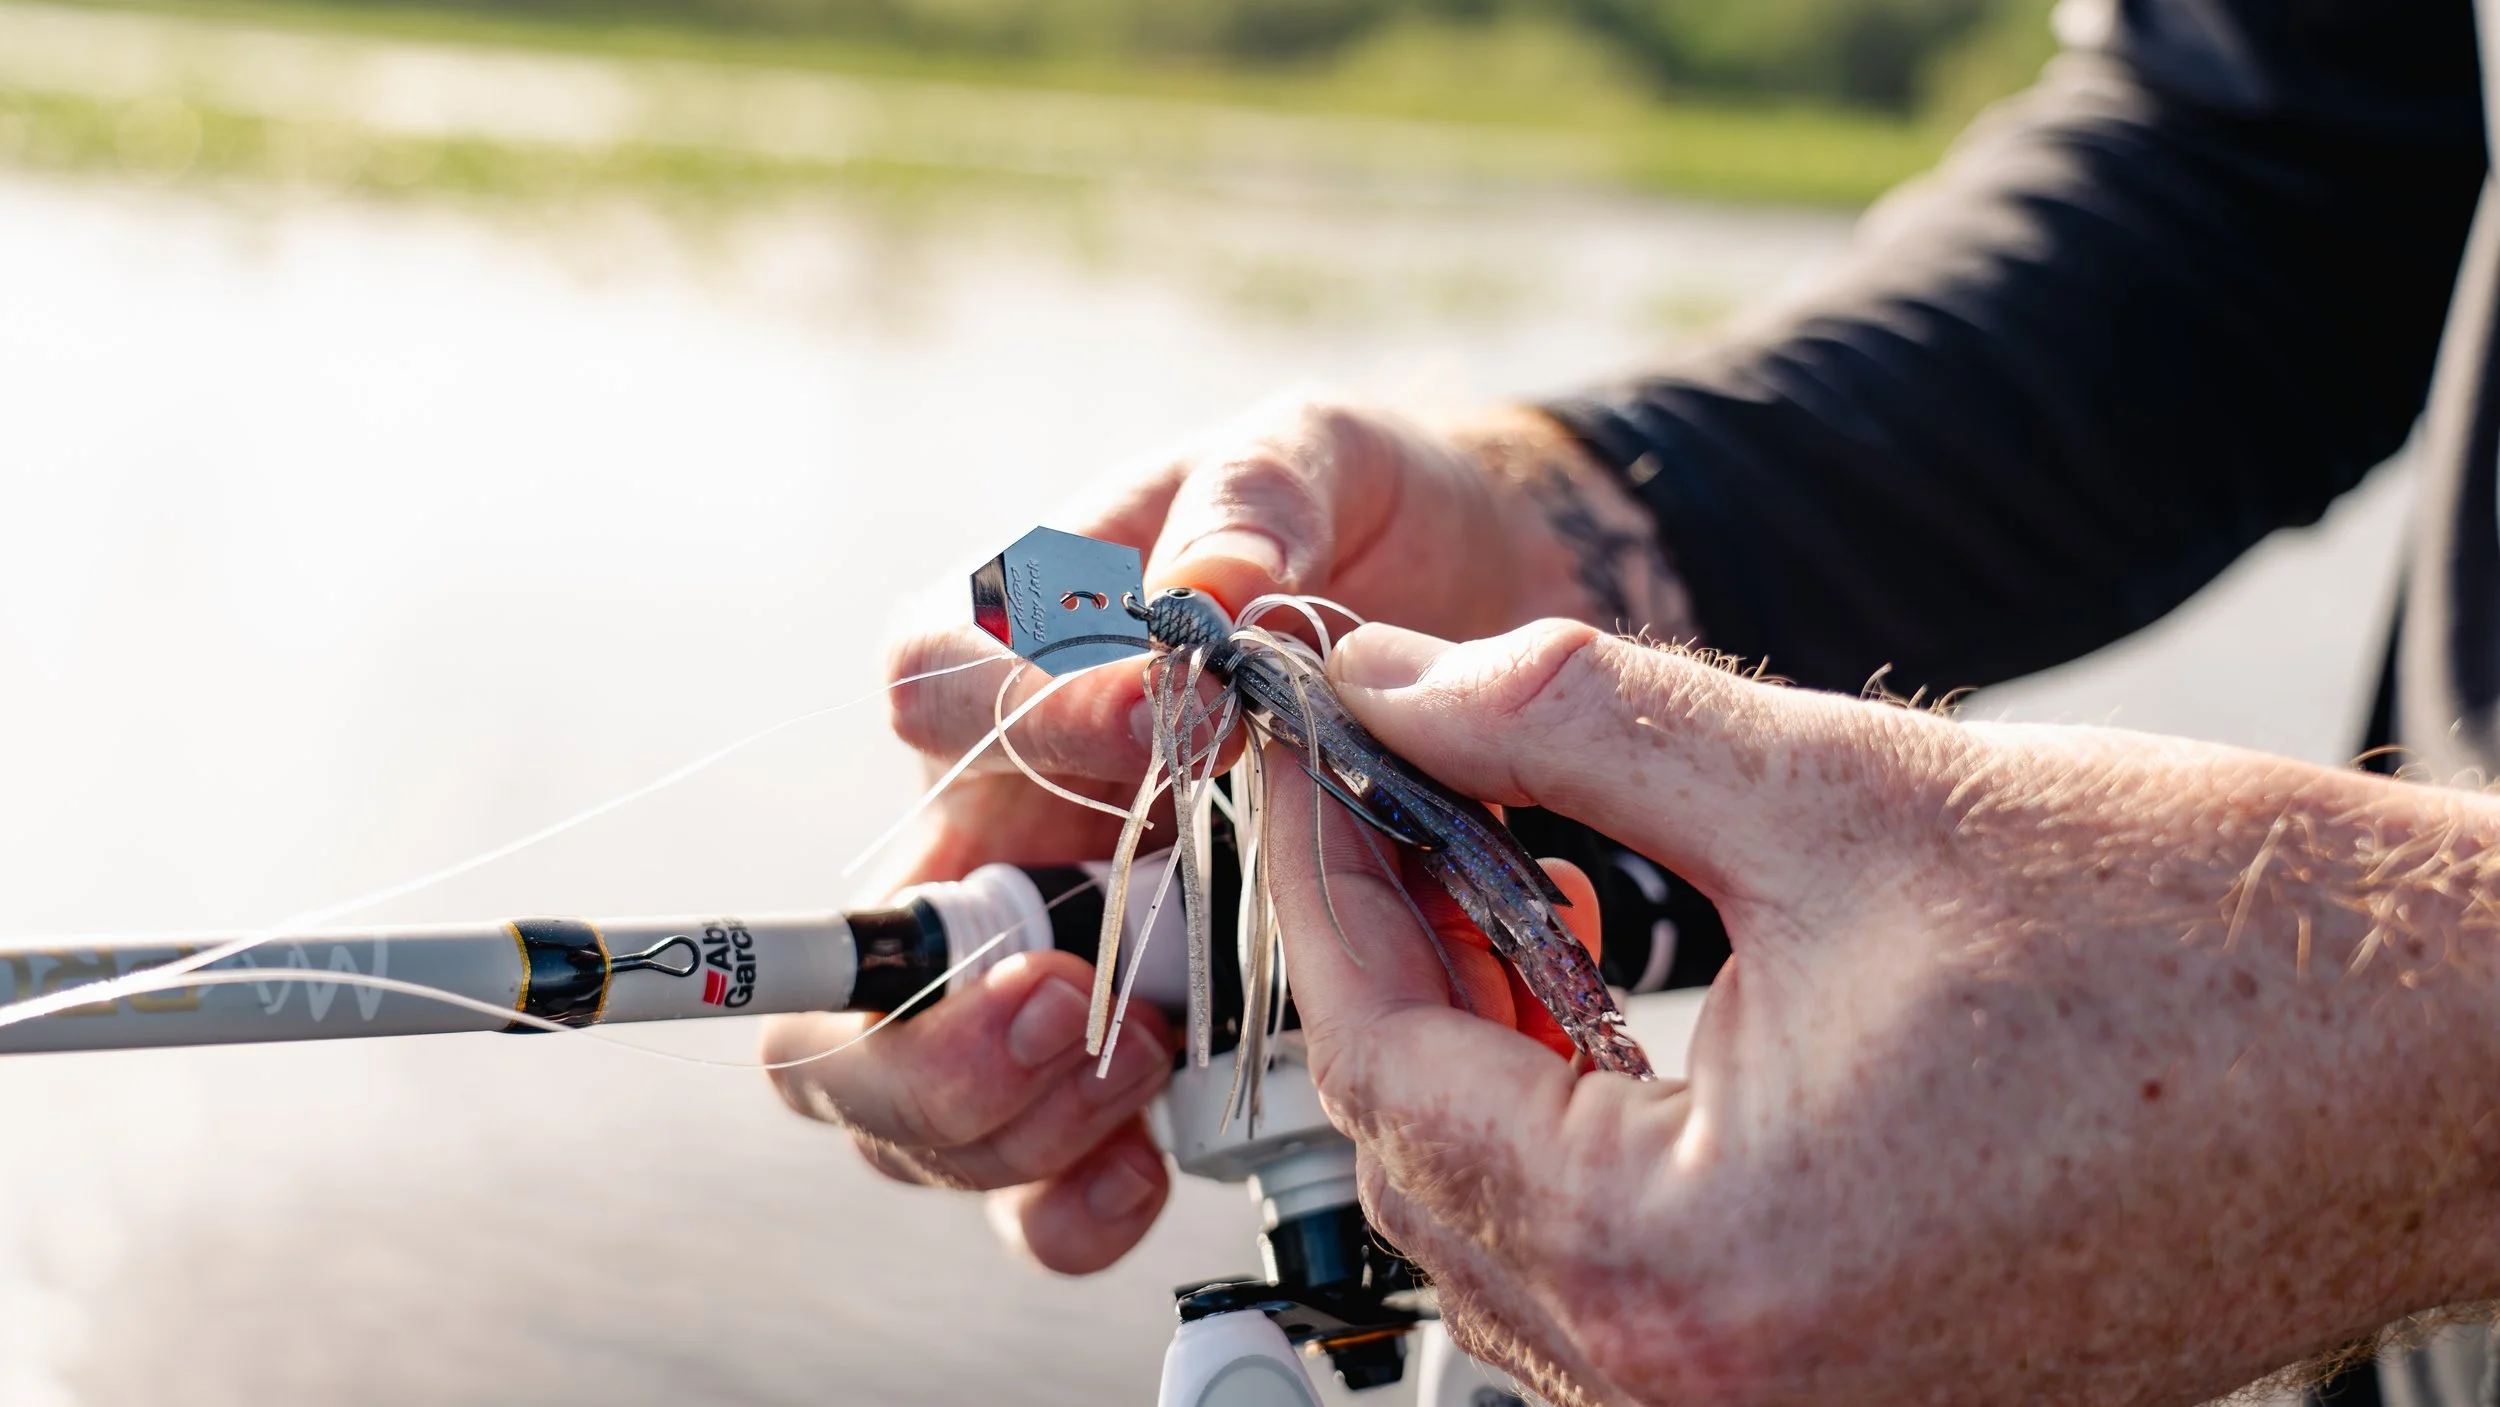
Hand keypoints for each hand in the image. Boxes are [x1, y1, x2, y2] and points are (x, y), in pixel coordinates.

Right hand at [764, 402, 1691, 1273]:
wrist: (1479, 623)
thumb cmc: (1362, 528)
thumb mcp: (1314, 462)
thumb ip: (1253, 500)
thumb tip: (1207, 587)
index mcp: (1015, 658)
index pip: (926, 692)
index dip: (1013, 727)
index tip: (1160, 726)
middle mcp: (1004, 819)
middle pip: (859, 959)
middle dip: (927, 1023)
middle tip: (1064, 1008)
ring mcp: (1057, 950)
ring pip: (923, 1096)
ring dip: (1002, 1118)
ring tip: (1133, 1077)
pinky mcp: (1138, 1049)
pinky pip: (1042, 1170)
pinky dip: (1066, 1201)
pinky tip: (1141, 1177)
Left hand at [1266, 619, 2499, 1405]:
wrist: (2441, 1060)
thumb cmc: (2199, 943)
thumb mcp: (1842, 796)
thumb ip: (1577, 726)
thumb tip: (1399, 682)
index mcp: (1700, 1271)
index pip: (1390, 1074)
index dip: (1326, 888)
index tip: (1306, 758)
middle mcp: (1718, 1397)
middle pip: (1429, 1165)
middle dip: (1388, 959)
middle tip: (1384, 791)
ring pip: (1511, 1229)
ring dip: (1474, 1044)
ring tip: (1488, 869)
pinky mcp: (1847, 1391)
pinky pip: (1622, 1273)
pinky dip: (1574, 1128)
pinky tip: (1592, 991)